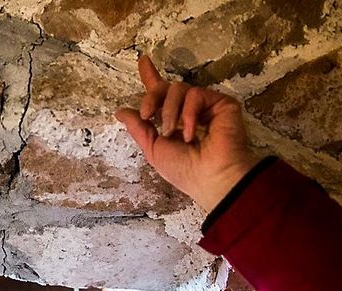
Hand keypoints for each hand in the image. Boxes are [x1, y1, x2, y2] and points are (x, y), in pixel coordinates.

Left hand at [116, 56, 256, 211]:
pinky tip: (191, 134)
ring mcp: (206, 106)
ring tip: (172, 132)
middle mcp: (189, 111)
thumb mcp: (153, 149)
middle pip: (167, 87)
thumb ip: (138, 128)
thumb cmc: (184, 171)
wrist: (210, 177)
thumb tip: (120, 111)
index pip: (162, 95)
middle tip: (147, 114)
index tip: (143, 60)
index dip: (152, 77)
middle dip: (152, 97)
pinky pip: (195, 94)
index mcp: (174, 122)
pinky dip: (188, 113)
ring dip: (169, 111)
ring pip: (178, 88)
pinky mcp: (221, 103)